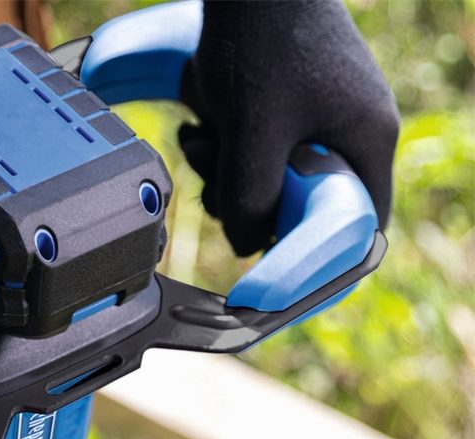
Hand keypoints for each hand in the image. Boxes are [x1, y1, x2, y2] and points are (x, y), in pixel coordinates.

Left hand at [179, 0, 398, 255]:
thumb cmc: (263, 40)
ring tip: (202, 141)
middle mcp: (347, 135)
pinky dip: (222, 151)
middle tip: (217, 187)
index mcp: (365, 143)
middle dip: (249, 206)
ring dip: (223, 177)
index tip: (273, 274)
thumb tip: (245, 247)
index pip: (358, 226)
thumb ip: (250, 201)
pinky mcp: (281, 110)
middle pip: (299, 210)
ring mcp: (314, 121)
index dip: (318, 257)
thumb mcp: (254, 135)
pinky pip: (252, 154)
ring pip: (266, 185)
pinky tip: (198, 128)